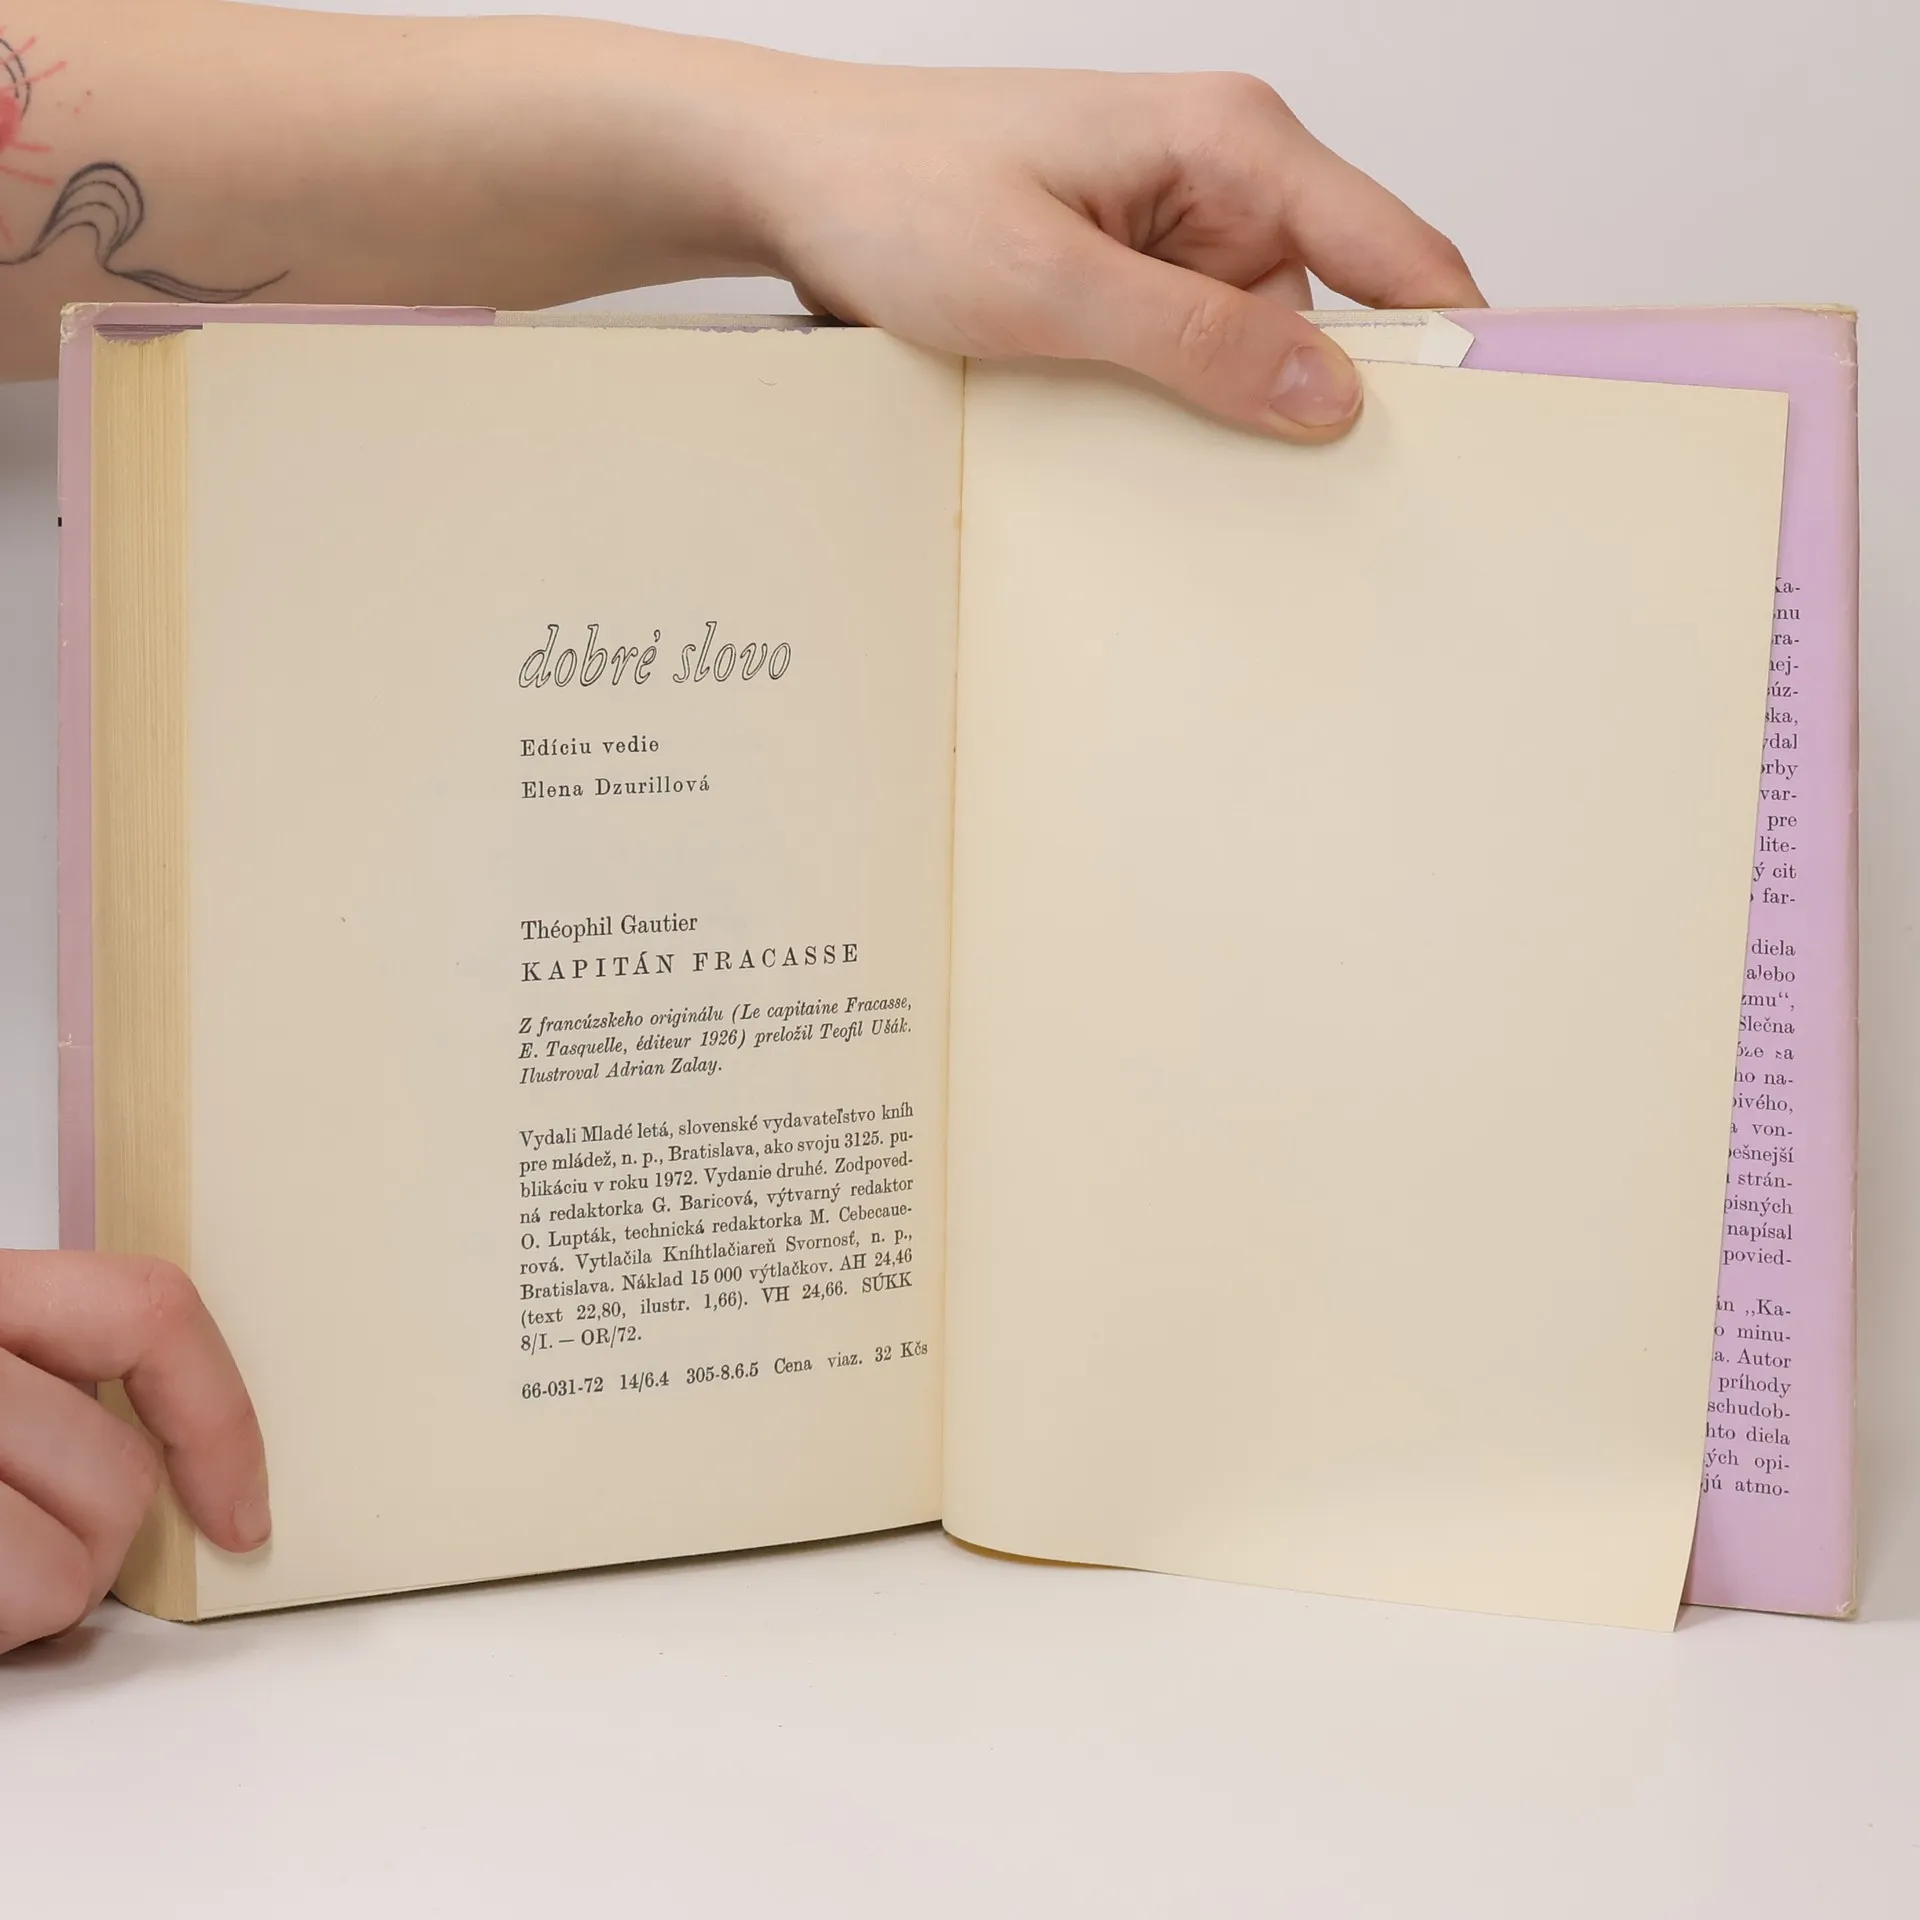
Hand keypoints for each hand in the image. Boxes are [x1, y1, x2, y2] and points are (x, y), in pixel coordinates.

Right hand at [0, 1251, 267, 1652]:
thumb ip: (59, 1382)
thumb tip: (208, 1464)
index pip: (146, 1310)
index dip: (218, 1416)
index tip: (244, 1511)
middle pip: (121, 1470)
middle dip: (98, 1542)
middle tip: (26, 1546)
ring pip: (71, 1564)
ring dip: (37, 1597)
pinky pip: (19, 1604)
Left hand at [745, 64, 1482, 442]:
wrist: (788, 181)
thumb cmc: (898, 193)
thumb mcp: (1052, 286)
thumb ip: (1196, 341)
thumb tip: (1328, 398)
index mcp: (1232, 142)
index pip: (1398, 251)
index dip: (1449, 347)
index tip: (1481, 443)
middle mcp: (1218, 176)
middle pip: (1328, 313)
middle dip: (1313, 407)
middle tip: (1297, 510)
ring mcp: (1170, 228)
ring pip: (1250, 347)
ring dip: (1220, 415)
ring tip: (1159, 465)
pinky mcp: (1124, 272)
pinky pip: (1184, 353)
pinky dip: (1168, 405)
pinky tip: (1123, 442)